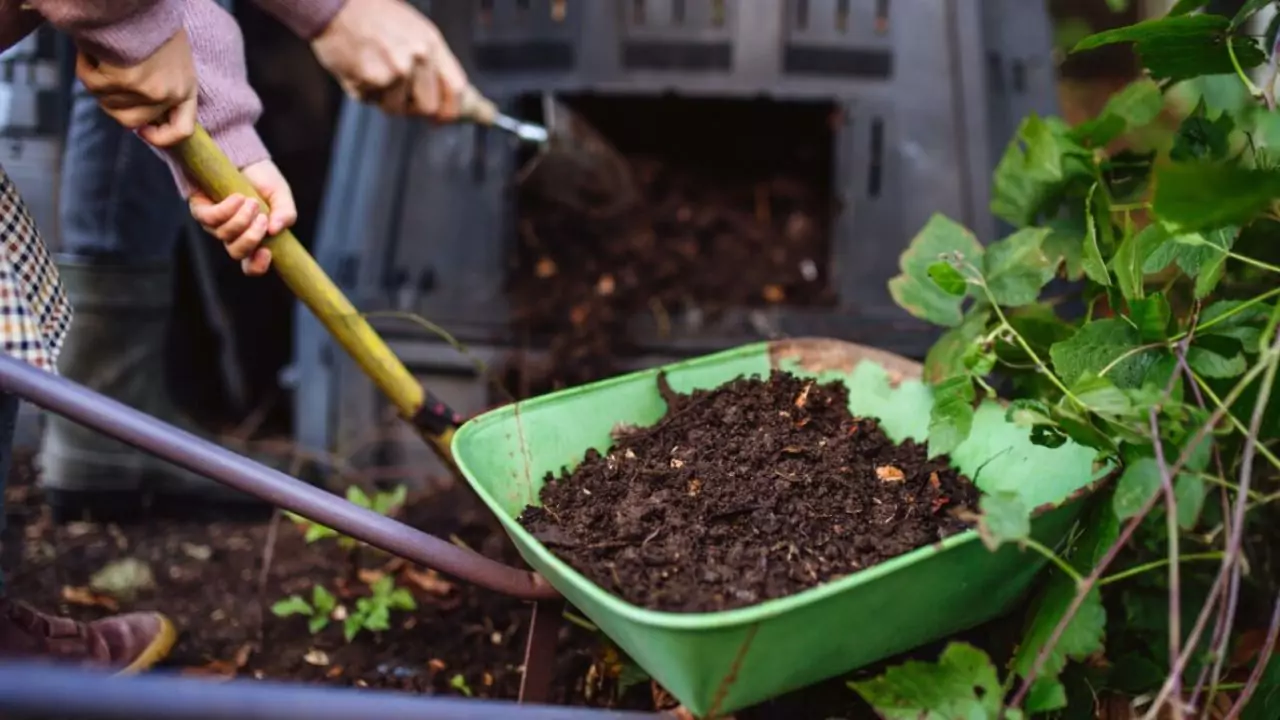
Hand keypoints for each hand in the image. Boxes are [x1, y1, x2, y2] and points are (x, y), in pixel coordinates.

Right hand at [76, 29, 197, 146]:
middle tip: (107, 76)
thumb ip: (160, 84)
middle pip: (132, 121)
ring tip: (104, 53)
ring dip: (98, 80)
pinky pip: (93, 84)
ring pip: (108, 103)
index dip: (160, 137)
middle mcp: (170, 93)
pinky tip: (94, 48)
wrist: (140, 1)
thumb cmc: (151, 23)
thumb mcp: (169, 58)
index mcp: (187, 87)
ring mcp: (148, 90)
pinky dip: (86, 66)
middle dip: (113, 103)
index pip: (182, 130)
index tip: (142, 130)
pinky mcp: (125, 80)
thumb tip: (138, 118)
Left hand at [188, 161, 295, 276]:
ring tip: (251, 201)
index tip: (268, 253)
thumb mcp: (280, 194)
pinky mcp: (200, 209)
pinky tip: (237, 197)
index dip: (257, 266)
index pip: (251, 265)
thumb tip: (275, 230)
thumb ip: (286, 213)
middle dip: (251, 238)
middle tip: (262, 218)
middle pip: (237, 253)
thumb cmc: (261, 177)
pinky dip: (226, 210)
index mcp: (253, 236)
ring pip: (225, 235)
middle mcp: (232, 234)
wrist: (240, 154)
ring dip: (241, 219)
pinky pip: (210, 219)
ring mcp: (215, 224)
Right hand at [311, 0, 469, 119]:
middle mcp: (419, 58)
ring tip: (372, 68)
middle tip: (395, 91)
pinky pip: (372, 101)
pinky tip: (357, 67)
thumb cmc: (373, 16)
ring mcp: (396, 70)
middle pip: (428, 107)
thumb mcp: (413, 30)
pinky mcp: (373, 79)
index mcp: (432, 43)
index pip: (456, 89)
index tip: (440, 118)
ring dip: (383, 97)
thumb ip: (431, 63)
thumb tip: (443, 95)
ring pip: (396, 108)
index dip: (450, 110)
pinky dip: (363, 90)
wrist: (336, 4)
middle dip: (412, 106)